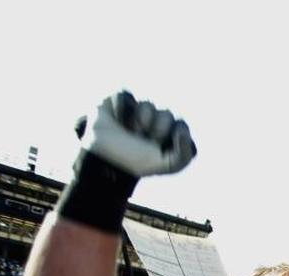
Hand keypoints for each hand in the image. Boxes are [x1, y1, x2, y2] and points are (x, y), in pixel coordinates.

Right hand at [77, 91, 195, 177]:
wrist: (103, 159)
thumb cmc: (136, 163)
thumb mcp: (167, 165)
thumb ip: (185, 154)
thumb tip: (182, 129)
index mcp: (168, 136)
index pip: (182, 126)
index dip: (173, 136)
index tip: (161, 147)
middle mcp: (155, 121)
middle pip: (167, 115)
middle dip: (156, 130)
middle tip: (143, 141)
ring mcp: (137, 111)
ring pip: (148, 105)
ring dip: (139, 122)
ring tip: (129, 132)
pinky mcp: (119, 101)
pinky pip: (126, 96)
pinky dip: (121, 110)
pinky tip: (116, 120)